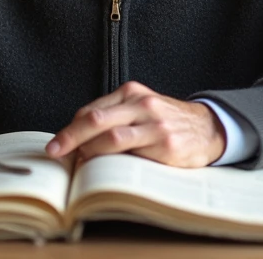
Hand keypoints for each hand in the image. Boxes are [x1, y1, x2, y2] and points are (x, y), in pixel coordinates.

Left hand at [45, 81, 224, 167]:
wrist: (209, 127)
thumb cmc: (168, 121)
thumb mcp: (142, 108)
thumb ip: (115, 117)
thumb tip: (79, 140)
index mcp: (132, 93)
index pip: (91, 110)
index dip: (71, 128)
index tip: (57, 145)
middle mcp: (142, 104)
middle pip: (95, 119)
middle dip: (70, 137)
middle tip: (54, 152)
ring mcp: (154, 124)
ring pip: (111, 135)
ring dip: (89, 150)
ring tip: (77, 163)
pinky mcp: (166, 144)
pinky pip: (132, 153)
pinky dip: (113, 161)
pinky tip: (104, 169)